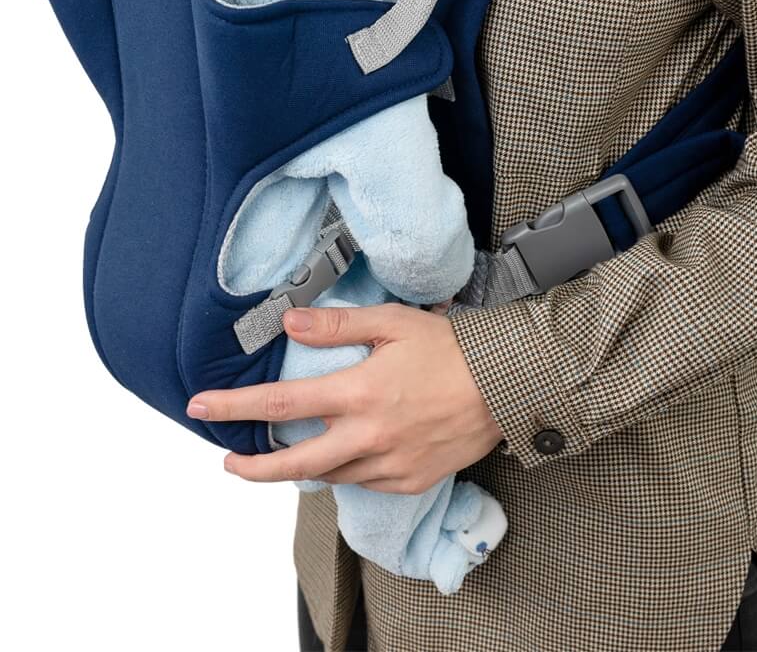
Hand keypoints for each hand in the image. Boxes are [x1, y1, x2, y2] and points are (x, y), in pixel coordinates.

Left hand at [187, 305, 503, 493]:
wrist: (505, 385)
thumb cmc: (452, 348)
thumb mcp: (393, 323)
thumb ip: (338, 326)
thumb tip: (290, 324)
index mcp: (358, 393)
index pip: (280, 403)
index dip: (234, 407)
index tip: (202, 409)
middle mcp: (366, 436)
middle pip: (292, 465)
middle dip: (251, 467)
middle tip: (229, 462)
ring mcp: (387, 464)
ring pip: (328, 476)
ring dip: (302, 467)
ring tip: (289, 455)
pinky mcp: (408, 481)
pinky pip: (363, 482)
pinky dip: (346, 469)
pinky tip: (347, 454)